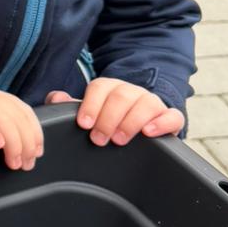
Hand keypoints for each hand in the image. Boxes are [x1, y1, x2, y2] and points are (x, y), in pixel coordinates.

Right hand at [0, 85, 43, 170]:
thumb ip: (0, 129)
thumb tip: (26, 150)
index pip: (23, 110)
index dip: (35, 132)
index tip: (36, 153)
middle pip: (15, 115)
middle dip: (25, 142)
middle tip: (25, 163)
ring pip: (0, 116)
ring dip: (12, 141)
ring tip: (12, 161)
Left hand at [46, 79, 183, 144]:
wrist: (138, 128)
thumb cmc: (108, 121)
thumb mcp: (90, 113)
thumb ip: (70, 106)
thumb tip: (55, 99)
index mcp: (110, 88)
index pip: (100, 87)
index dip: (90, 105)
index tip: (84, 124)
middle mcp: (132, 92)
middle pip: (121, 95)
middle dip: (108, 118)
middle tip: (99, 139)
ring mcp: (152, 104)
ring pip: (146, 103)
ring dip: (131, 121)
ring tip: (119, 139)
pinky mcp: (169, 119)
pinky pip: (172, 116)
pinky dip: (162, 123)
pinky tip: (148, 133)